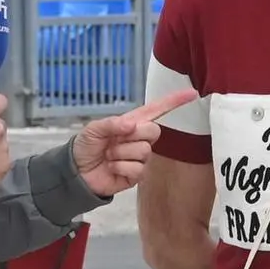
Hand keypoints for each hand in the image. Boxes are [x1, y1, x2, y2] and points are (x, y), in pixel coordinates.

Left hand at [75, 90, 190, 197]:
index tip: (192, 93)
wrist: (77, 172)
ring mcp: (140, 157)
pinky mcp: (138, 174)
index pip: (157, 110)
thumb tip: (131, 126)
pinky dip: (120, 167)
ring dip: (121, 153)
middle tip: (114, 141)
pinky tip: (112, 168)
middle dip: (133, 135)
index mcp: (132, 123)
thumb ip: (112, 124)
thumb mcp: (93, 129)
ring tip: (109, 156)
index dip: (174, 102)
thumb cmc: (85, 147)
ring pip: (144, 151)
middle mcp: (139, 138)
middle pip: (154, 131)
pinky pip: (138, 168)